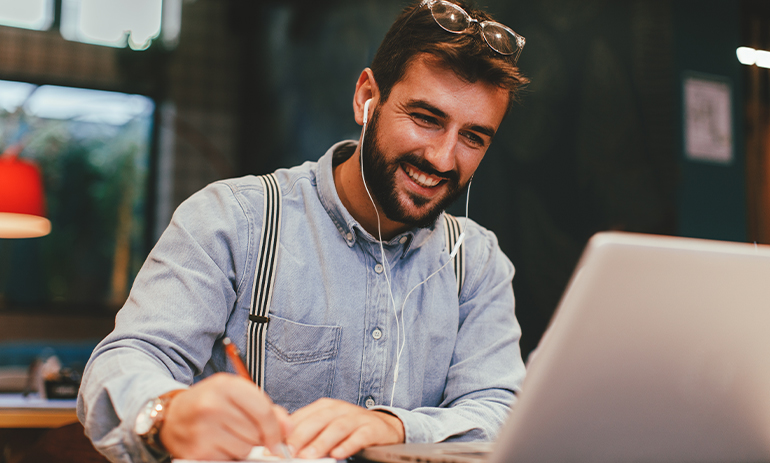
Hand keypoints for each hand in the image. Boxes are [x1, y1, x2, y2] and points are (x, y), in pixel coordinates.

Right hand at [159, 373, 291, 459]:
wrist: (172, 415)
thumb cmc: (210, 402)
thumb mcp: (237, 395)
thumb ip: (266, 408)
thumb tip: (288, 428)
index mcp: (226, 386)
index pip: (263, 412)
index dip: (276, 430)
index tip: (279, 439)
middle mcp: (212, 405)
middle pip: (255, 433)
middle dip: (256, 436)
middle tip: (242, 430)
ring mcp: (202, 429)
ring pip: (244, 449)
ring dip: (243, 446)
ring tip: (228, 435)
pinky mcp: (196, 451)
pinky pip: (228, 460)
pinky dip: (228, 455)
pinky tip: (218, 444)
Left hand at [287, 398, 404, 459]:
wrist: (383, 426)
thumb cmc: (350, 427)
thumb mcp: (327, 425)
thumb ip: (307, 431)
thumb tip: (282, 444)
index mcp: (325, 407)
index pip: (303, 415)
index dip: (288, 430)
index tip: (275, 444)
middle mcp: (340, 409)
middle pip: (318, 420)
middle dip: (302, 436)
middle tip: (290, 451)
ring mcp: (356, 418)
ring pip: (338, 427)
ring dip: (322, 442)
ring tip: (310, 456)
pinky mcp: (372, 429)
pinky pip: (360, 436)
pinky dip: (348, 445)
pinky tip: (338, 453)